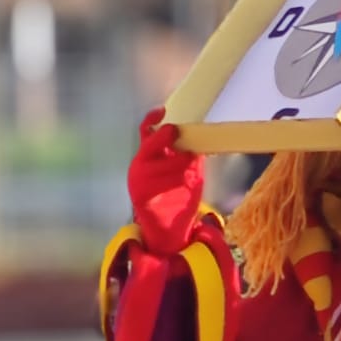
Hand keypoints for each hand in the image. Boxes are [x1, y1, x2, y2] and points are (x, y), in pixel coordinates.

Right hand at [127, 107, 204, 254]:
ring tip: (190, 172)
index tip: (163, 111)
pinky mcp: (144, 196)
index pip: (146, 132)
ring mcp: (141, 181)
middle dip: (165, 139)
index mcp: (146, 156)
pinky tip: (188, 183)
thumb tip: (200, 137)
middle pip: (151, 145)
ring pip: (166, 162)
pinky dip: (181, 180)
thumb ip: (186, 154)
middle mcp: (140, 166)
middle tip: (178, 138)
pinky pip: (167, 181)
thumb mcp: (182, 171)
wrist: (167, 228)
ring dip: (182, 163)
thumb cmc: (176, 195)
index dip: (152, 119)